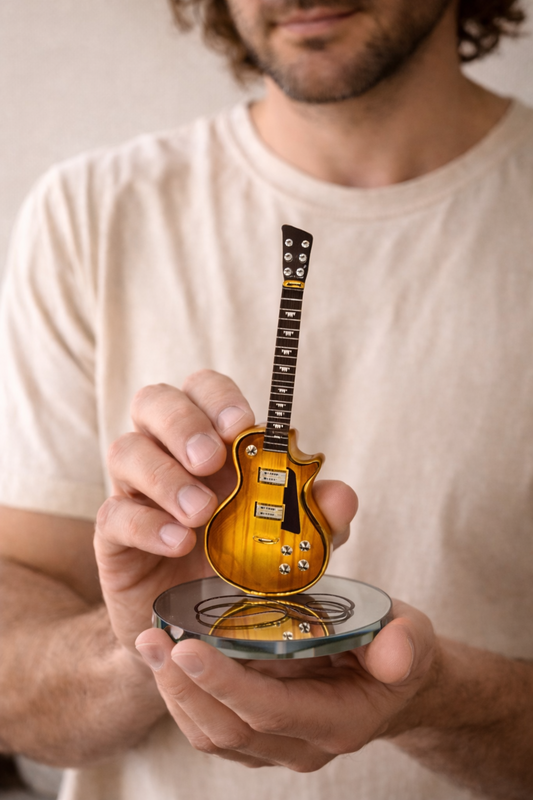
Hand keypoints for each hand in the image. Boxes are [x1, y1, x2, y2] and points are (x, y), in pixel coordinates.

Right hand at [94, 370, 357, 653]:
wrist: (194, 628)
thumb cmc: (240, 567)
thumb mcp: (286, 542)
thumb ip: (313, 517)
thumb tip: (340, 495)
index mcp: (210, 440)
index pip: (202, 389)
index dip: (218, 397)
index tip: (239, 425)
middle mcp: (166, 453)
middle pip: (153, 401)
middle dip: (181, 422)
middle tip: (210, 460)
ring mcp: (134, 491)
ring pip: (125, 450)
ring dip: (164, 476)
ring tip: (200, 514)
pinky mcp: (112, 536)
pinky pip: (114, 515)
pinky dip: (147, 525)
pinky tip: (178, 543)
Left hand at [134, 600, 436, 769]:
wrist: (395, 681)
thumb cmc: (399, 651)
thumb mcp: (413, 638)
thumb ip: (405, 645)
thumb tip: (395, 655)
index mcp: (337, 720)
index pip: (269, 712)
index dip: (225, 684)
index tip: (187, 649)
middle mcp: (300, 743)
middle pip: (228, 729)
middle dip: (183, 687)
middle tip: (151, 640)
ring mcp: (277, 744)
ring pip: (211, 733)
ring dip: (174, 691)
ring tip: (149, 643)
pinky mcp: (259, 733)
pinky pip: (211, 725)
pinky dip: (184, 694)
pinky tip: (167, 657)